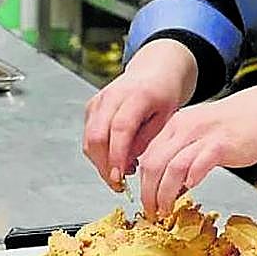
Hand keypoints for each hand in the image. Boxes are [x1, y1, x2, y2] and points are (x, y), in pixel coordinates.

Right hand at [82, 39, 197, 190]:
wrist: (154, 71)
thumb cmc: (164, 94)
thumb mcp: (167, 116)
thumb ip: (147, 139)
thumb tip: (127, 163)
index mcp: (137, 95)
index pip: (120, 128)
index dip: (117, 156)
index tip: (120, 178)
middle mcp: (113, 95)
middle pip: (98, 136)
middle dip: (105, 166)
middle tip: (119, 185)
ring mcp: (99, 100)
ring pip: (90, 139)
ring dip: (101, 162)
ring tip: (122, 172)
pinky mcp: (92, 106)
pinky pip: (89, 135)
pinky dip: (99, 152)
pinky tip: (116, 158)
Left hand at [136, 85, 256, 216]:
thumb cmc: (238, 124)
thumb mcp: (202, 132)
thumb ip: (184, 152)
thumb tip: (172, 183)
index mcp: (177, 124)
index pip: (147, 155)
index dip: (141, 182)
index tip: (145, 200)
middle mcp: (185, 127)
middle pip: (152, 163)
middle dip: (147, 193)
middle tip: (151, 211)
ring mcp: (203, 135)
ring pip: (171, 168)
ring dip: (164, 194)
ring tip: (165, 209)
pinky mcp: (222, 145)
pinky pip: (198, 164)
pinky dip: (190, 180)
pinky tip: (191, 188)